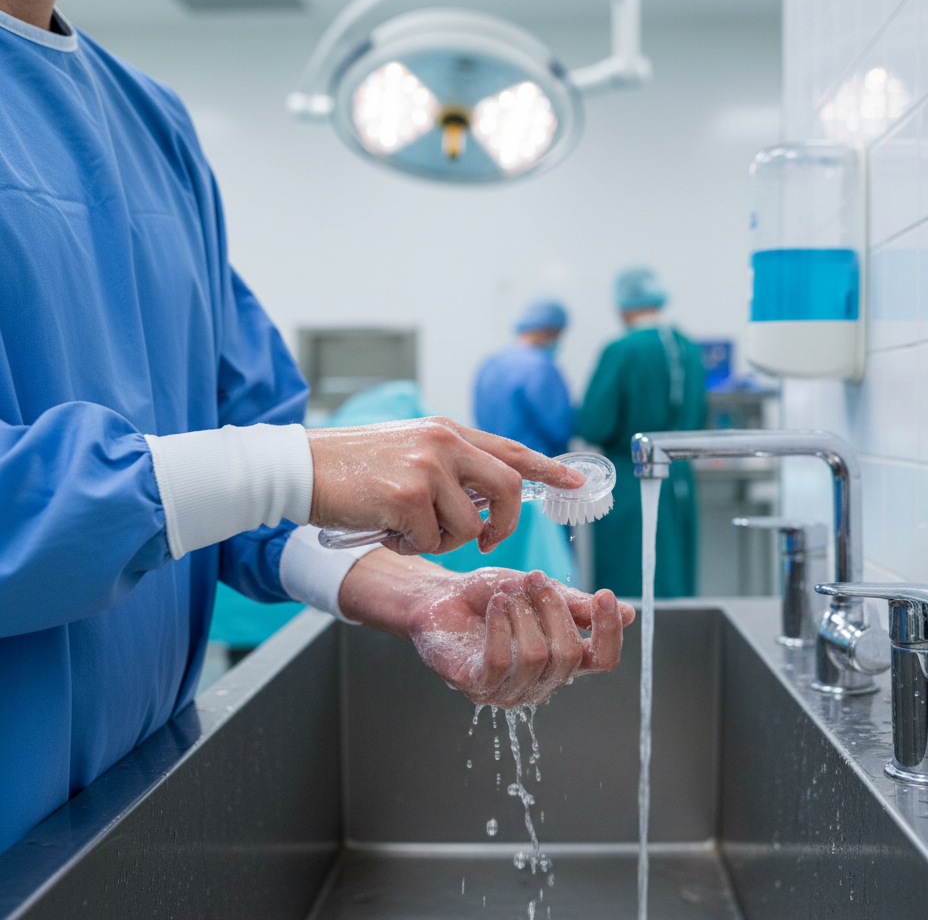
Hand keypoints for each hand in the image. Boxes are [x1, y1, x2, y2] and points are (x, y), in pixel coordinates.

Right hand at [307, 417, 582, 555]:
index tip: (576, 482)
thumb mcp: (410, 450)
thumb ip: (449, 467)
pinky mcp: (407, 495)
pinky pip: (432, 541)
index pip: (510, 448)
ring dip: (442, 540)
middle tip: (483, 541)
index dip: (547, 467)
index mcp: (447, 432)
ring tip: (408, 529)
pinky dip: (412, 547)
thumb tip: (485, 501)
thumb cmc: (353, 466)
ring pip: (468, 525)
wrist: (300, 467)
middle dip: (502, 523)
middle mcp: (444, 443)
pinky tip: (387, 532)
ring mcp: (427, 467)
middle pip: (506, 488)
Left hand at [339, 553, 634, 707]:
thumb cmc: (490, 596)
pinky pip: (501, 661)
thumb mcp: (539, 593)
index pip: (602, 660)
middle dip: (554, 609)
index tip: (605, 596)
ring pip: (536, 657)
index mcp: (562, 660)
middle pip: (569, 656)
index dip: (608, 632)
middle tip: (535, 579)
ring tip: (507, 591)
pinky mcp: (476, 685)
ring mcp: (508, 690)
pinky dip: (501, 624)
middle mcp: (540, 682)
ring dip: (523, 613)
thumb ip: (576, 605)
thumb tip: (628, 613)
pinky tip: (496, 604)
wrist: (439, 597)